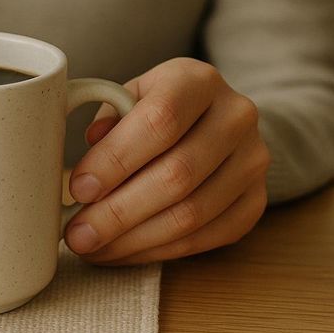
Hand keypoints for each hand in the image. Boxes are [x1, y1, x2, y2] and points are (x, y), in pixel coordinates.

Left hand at [64, 58, 270, 264]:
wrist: (221, 118)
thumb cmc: (161, 106)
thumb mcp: (132, 96)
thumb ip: (107, 122)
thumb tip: (86, 172)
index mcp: (198, 81)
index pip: (159, 121)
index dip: (115, 159)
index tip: (78, 188)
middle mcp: (235, 118)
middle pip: (176, 174)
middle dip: (118, 212)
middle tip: (78, 233)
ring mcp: (252, 161)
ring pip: (191, 214)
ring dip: (133, 239)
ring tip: (93, 248)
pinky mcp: (255, 202)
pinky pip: (205, 238)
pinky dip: (157, 251)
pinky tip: (123, 251)